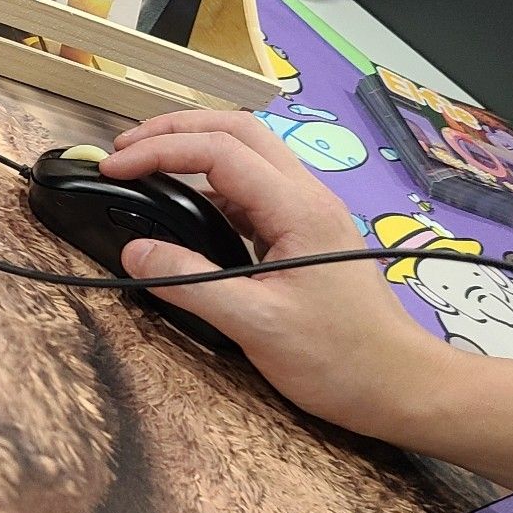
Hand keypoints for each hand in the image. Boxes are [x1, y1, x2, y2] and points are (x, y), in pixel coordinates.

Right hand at [100, 111, 448, 436]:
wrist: (398, 385)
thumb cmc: (337, 359)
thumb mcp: (256, 324)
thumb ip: (191, 284)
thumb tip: (133, 252)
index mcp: (297, 208)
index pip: (219, 150)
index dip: (161, 150)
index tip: (114, 168)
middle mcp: (306, 196)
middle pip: (237, 129)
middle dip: (177, 128)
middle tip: (125, 150)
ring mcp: (308, 212)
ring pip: (248, 153)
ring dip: (195, 149)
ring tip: (147, 168)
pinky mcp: (304, 233)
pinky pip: (253, 189)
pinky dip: (210, 183)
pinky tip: (184, 209)